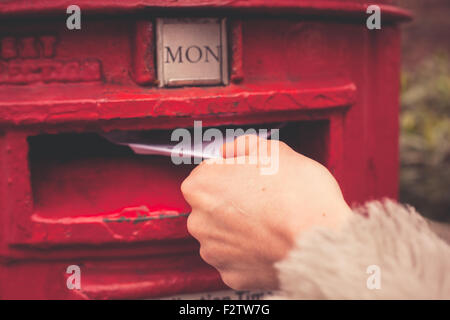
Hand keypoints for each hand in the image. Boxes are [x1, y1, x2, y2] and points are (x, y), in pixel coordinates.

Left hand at [181, 135, 351, 289]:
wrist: (320, 242)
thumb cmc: (300, 196)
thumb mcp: (274, 151)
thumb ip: (244, 146)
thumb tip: (233, 149)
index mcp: (202, 186)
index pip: (206, 173)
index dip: (229, 172)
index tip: (245, 175)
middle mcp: (199, 221)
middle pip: (211, 206)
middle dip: (231, 201)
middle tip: (262, 199)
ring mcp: (214, 251)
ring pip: (222, 234)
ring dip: (238, 228)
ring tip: (269, 221)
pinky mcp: (231, 275)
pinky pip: (236, 259)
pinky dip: (249, 252)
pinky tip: (268, 242)